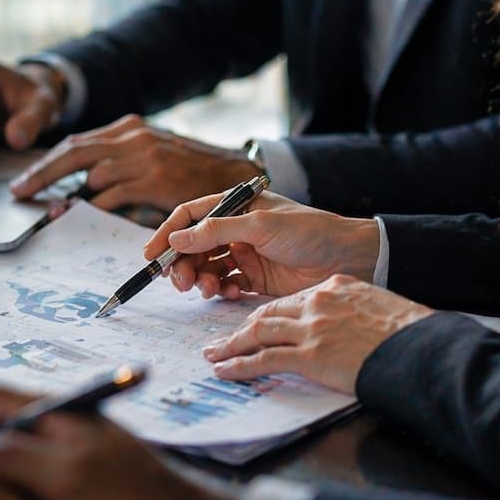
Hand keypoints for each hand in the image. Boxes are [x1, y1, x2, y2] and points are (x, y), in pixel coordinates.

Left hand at [9, 114, 256, 211]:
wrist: (235, 173)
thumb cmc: (191, 172)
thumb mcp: (152, 156)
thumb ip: (120, 166)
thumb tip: (83, 191)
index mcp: (129, 129)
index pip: (77, 142)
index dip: (47, 161)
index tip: (25, 179)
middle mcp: (133, 137)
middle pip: (74, 152)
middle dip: (42, 172)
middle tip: (19, 191)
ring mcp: (144, 156)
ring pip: (91, 174)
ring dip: (68, 195)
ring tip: (50, 211)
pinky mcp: (155, 178)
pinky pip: (113, 194)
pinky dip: (95, 207)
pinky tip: (82, 215)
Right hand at [143, 191, 380, 298]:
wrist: (349, 257)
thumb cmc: (310, 231)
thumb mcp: (260, 225)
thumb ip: (217, 231)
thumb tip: (177, 237)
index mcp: (236, 206)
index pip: (190, 216)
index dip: (167, 233)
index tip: (151, 255)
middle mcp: (236, 229)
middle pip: (193, 246)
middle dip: (182, 263)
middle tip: (180, 281)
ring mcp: (244, 254)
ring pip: (206, 267)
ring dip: (200, 279)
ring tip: (206, 289)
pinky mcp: (255, 277)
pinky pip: (225, 284)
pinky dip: (220, 290)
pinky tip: (227, 293)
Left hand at [204, 275, 433, 394]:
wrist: (423, 350)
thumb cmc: (410, 335)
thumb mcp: (379, 310)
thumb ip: (353, 314)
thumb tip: (345, 331)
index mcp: (336, 287)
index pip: (291, 300)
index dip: (269, 314)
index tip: (255, 324)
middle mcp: (318, 302)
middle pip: (268, 312)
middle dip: (242, 328)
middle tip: (222, 340)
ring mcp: (312, 328)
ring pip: (258, 331)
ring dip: (231, 344)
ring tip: (214, 355)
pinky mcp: (310, 355)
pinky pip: (264, 359)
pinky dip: (239, 365)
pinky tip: (224, 370)